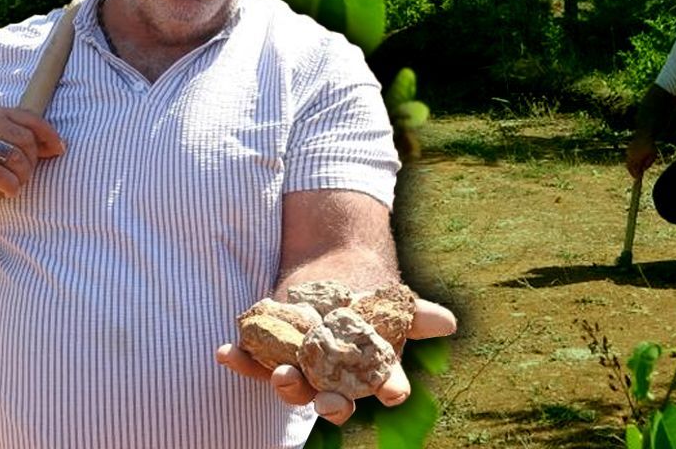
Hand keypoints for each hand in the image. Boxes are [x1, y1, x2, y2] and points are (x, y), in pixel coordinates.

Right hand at [0, 107, 64, 202]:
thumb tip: (61, 146)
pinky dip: (9, 188)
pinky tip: (4, 191)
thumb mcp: (3, 142)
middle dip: (31, 164)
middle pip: (28, 143)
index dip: (50, 136)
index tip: (59, 150)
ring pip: (18, 160)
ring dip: (20, 178)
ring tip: (11, 184)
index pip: (33, 120)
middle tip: (20, 176)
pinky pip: (3, 177)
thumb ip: (28, 140)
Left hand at [216, 297, 457, 424]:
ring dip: (285, 384)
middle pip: (334, 402)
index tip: (393, 391)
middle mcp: (335, 381)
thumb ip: (416, 315)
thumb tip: (448, 323)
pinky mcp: (271, 356)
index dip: (389, 389)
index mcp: (370, 373)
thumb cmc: (369, 295)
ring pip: (293, 388)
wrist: (332, 271)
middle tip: (326, 399)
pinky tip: (227, 351)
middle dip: (330, 403)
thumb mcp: (392, 302)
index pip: (383, 386)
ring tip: (281, 372)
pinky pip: (253, 365)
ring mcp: (301, 371)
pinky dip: (240, 360)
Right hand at [625, 137, 655, 178]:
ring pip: (628, 163)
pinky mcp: (628, 150)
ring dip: (631, 167)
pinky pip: (628, 158)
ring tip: (635, 170)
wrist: (644, 133)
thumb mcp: (652, 156)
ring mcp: (628, 153)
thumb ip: (648, 164)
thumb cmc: (650, 145)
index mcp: (637, 159)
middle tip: (635, 176)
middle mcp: (631, 156)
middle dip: (632, 172)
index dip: (636, 175)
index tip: (637, 179)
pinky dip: (630, 162)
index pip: (635, 170)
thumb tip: (643, 169)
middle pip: (629, 167)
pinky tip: (635, 163)